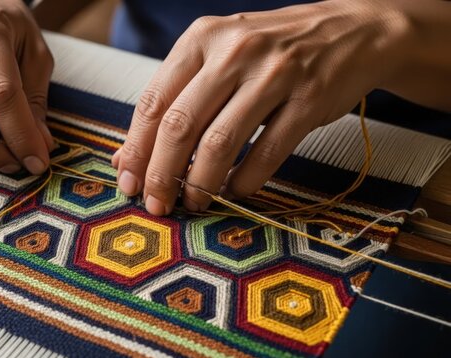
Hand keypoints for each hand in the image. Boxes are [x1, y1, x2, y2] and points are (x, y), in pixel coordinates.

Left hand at [113, 0, 411, 214]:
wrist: (351, 32)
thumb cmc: (270, 52)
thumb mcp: (218, 58)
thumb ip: (176, 100)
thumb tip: (128, 157)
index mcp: (201, 38)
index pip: (153, 101)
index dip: (136, 149)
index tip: (128, 183)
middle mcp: (234, 51)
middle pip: (180, 125)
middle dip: (161, 174)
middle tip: (157, 204)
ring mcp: (274, 74)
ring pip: (220, 142)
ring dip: (200, 183)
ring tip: (195, 203)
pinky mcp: (309, 99)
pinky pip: (268, 152)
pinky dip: (246, 180)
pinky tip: (235, 191)